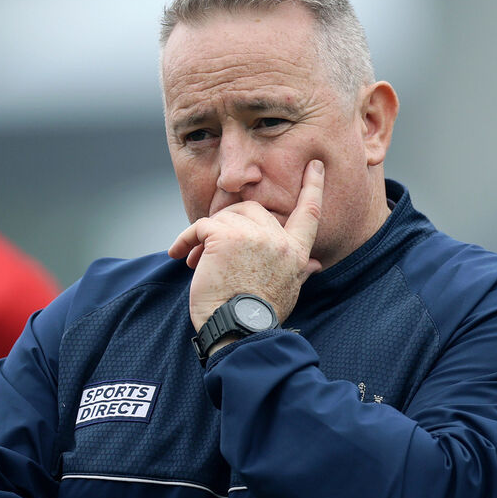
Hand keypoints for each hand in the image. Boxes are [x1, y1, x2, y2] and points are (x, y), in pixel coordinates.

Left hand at [168, 160, 323, 329]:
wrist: (238, 331)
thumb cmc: (259, 318)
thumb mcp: (288, 292)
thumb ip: (300, 271)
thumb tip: (316, 265)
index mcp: (295, 253)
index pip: (309, 213)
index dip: (314, 187)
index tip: (315, 166)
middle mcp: (277, 239)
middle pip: (254, 209)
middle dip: (230, 222)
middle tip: (211, 248)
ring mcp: (252, 235)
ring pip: (225, 216)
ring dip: (206, 236)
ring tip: (196, 260)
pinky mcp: (223, 237)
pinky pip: (200, 227)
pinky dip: (186, 240)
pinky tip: (180, 255)